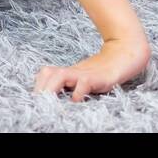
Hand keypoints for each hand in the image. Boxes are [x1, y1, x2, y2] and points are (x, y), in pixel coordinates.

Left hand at [34, 37, 150, 101]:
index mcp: (67, 72)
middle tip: (38, 103)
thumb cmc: (101, 71)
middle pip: (48, 73)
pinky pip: (83, 84)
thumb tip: (56, 98)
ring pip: (60, 76)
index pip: (45, 73)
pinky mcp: (97, 78)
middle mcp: (73, 71)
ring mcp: (84, 73)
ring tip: (49, 102)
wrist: (123, 55)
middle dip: (40, 88)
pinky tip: (75, 101)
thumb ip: (69, 85)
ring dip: (51, 88)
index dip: (37, 85)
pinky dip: (77, 93)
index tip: (33, 99)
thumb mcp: (82, 78)